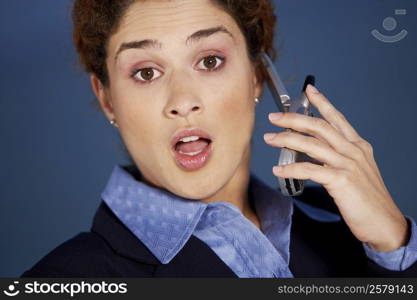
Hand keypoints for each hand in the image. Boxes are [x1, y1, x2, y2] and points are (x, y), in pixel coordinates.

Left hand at [263, 84, 409, 251]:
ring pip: (312, 144)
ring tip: (270, 139)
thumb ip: (338, 157)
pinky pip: (309, 170)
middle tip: (274, 117)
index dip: (322, 103)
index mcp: (358, 146)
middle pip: (319, 127)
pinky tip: (278, 171)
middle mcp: (353, 151)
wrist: (384, 222)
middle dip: (294, 119)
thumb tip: (314, 150)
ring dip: (287, 139)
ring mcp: (348, 164)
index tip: (309, 90)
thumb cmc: (367, 199)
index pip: (337, 118)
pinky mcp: (341, 180)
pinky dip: (291, 169)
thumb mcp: (356, 170)